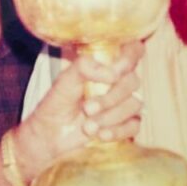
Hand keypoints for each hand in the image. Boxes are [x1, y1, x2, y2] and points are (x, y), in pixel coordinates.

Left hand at [14, 41, 143, 182]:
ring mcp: (124, 104)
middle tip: (87, 108)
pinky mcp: (126, 124)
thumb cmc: (58, 102)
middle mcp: (119, 82)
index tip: (116, 70)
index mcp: (107, 66)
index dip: (131, 56)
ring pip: (134, 104)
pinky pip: (135, 125)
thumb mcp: (65, 79)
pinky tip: (101, 135)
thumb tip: (113, 74)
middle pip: (133, 81)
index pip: (133, 51)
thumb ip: (85, 67)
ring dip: (110, 117)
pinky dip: (118, 131)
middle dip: (110, 98)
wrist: (51, 134)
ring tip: (87, 126)